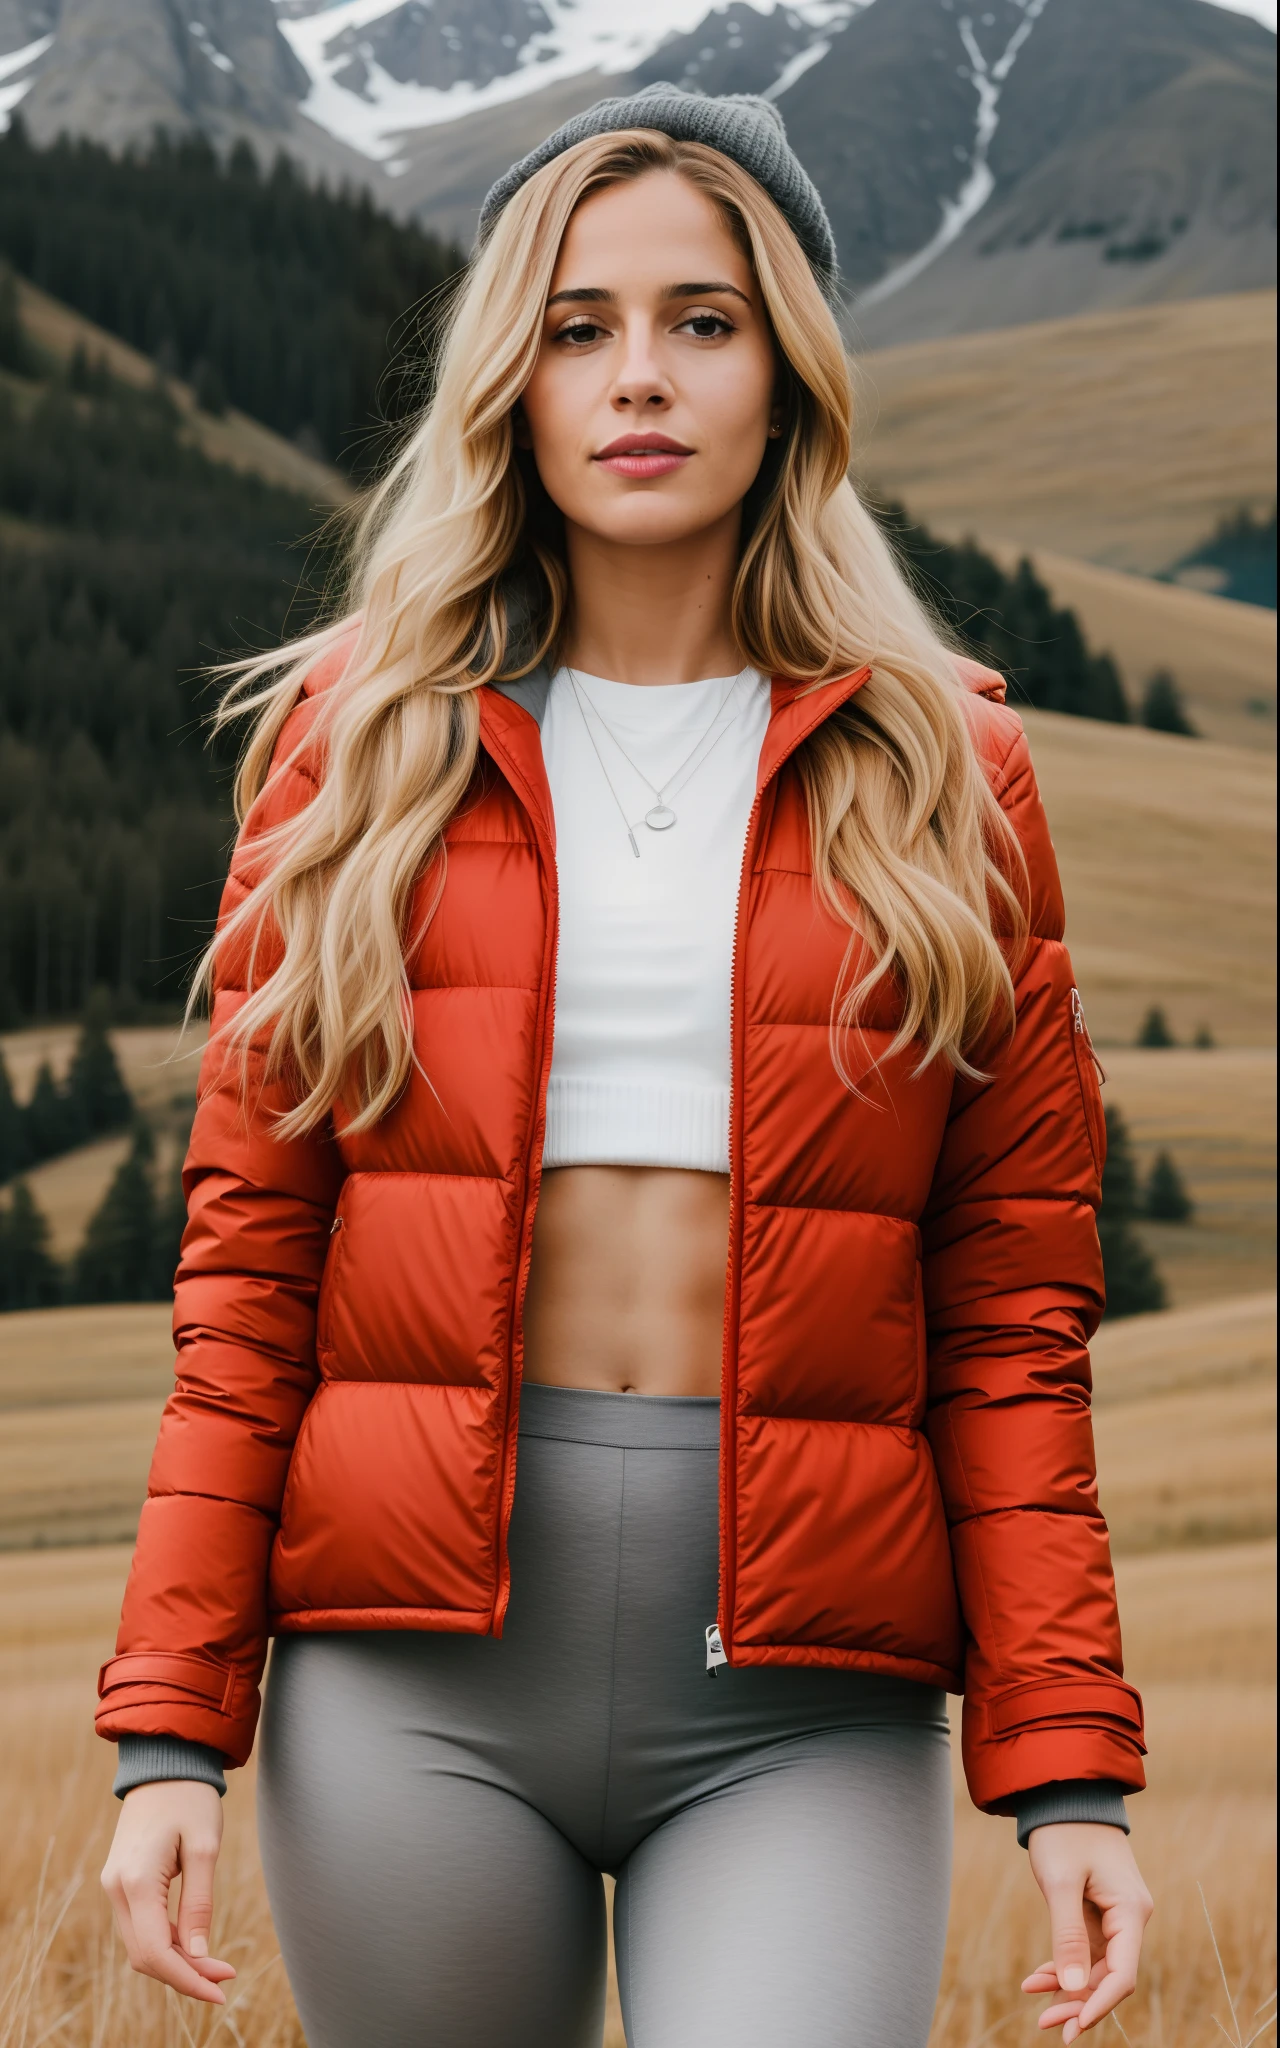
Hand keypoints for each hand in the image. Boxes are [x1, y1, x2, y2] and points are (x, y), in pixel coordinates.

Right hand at [101, 1780, 236, 2004]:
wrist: (164, 1762)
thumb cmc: (190, 1799)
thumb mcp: (205, 1847)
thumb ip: (199, 1903)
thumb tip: (199, 1955)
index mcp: (136, 1881)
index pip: (155, 1952)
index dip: (187, 1979)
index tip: (220, 1991)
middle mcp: (116, 1889)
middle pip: (145, 1956)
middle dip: (186, 1974)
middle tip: (226, 1977)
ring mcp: (114, 1886)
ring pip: (141, 1945)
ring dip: (177, 1961)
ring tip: (217, 1965)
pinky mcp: (121, 1882)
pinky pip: (140, 1926)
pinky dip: (166, 1942)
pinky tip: (194, 1945)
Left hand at [1023, 1822, 1152, 2040]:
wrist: (1062, 1794)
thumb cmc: (1063, 1832)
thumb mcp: (1061, 1882)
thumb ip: (1068, 1935)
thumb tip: (1075, 1988)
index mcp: (1131, 1912)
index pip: (1123, 1975)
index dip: (1099, 2005)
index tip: (1073, 2026)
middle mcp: (1129, 1918)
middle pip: (1110, 1977)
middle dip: (1079, 2002)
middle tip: (1047, 2026)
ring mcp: (1115, 1916)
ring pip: (1096, 1967)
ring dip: (1069, 1987)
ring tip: (1035, 2003)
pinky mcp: (1098, 1912)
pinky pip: (1086, 1950)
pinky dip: (1065, 1965)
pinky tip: (1038, 1979)